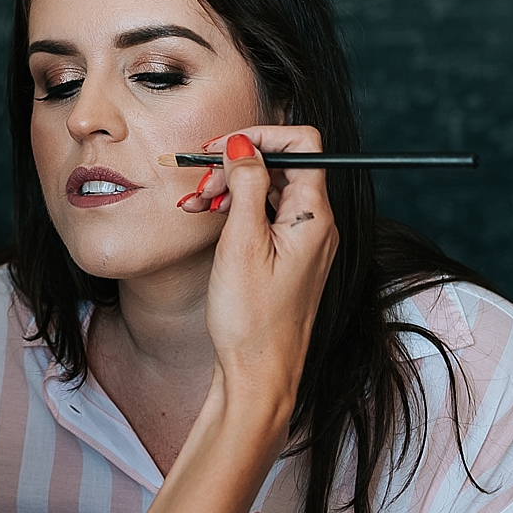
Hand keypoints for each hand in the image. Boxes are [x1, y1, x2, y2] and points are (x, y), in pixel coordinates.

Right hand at [178, 126, 337, 415]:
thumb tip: (244, 144)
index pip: (302, 144)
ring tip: (195, 203)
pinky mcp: (290, 256)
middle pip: (281, 165)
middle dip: (235, 165)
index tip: (221, 148)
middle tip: (198, 183)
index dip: (260, 136)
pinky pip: (266, 215)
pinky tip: (208, 217)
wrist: (259, 375)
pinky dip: (236, 210)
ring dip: (229, 187)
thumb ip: (245, 185)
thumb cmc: (251, 320)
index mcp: (313, 216)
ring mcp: (305, 241)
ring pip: (269, 190)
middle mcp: (317, 224)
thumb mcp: (241, 243)